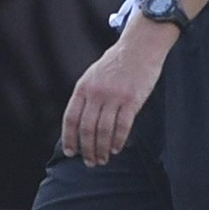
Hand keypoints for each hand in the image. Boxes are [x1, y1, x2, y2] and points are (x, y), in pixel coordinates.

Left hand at [62, 17, 176, 166]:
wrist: (139, 47)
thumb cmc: (117, 62)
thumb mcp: (93, 75)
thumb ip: (86, 96)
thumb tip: (79, 123)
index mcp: (83, 87)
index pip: (71, 118)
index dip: (69, 138)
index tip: (71, 152)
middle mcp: (96, 93)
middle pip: (86, 129)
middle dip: (87, 150)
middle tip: (90, 162)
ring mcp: (114, 96)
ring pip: (103, 131)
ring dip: (102, 149)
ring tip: (103, 159)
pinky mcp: (132, 100)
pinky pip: (122, 127)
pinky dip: (118, 141)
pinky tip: (116, 149)